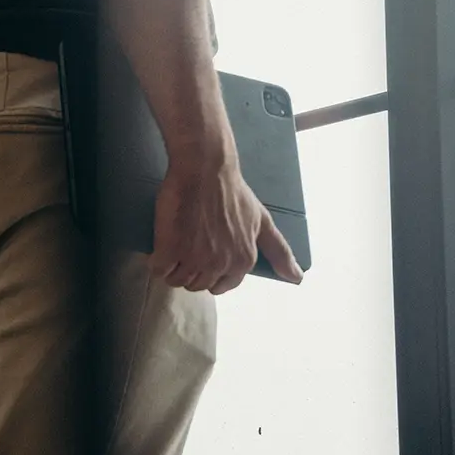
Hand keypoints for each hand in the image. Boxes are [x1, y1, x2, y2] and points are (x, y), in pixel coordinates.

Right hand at [150, 142, 302, 294]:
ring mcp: (193, 259)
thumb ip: (279, 252)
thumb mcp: (262, 220)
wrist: (205, 168)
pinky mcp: (169, 250)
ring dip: (172, 267)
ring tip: (173, 243)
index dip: (211, 272)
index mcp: (242, 261)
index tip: (203, 253)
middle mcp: (220, 264)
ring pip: (177, 280)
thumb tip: (298, 280)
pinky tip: (159, 246)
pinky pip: (158, 270)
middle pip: (198, 284)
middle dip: (191, 269)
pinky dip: (156, 261)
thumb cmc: (233, 191)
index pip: (221, 286)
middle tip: (187, 244)